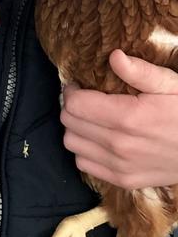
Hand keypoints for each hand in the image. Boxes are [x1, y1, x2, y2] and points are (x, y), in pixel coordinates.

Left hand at [61, 49, 177, 189]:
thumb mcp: (170, 85)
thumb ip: (140, 71)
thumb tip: (114, 56)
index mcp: (127, 117)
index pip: (74, 105)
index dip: (72, 91)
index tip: (81, 85)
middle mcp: (119, 145)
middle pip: (69, 123)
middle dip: (72, 107)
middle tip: (86, 99)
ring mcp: (120, 166)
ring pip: (72, 144)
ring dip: (77, 128)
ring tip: (92, 118)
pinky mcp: (124, 181)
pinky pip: (84, 164)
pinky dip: (85, 150)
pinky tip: (100, 139)